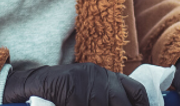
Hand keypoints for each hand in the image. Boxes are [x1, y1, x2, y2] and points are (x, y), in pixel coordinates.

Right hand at [3, 63, 149, 105]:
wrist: (36, 83)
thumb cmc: (65, 91)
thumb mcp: (90, 89)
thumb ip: (108, 97)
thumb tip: (129, 105)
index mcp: (107, 76)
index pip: (136, 90)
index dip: (143, 105)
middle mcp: (100, 76)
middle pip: (122, 103)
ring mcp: (87, 82)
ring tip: (89, 105)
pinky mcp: (73, 90)